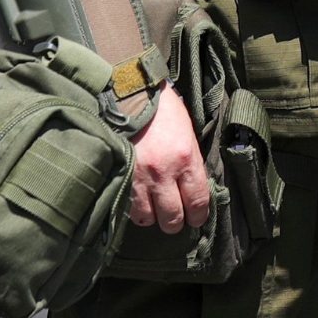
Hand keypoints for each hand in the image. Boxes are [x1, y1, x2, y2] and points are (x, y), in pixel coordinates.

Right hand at [127, 86, 210, 233]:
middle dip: (175, 222)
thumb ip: (190, 163)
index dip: (198, 217)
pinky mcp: (119, 177)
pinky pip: (127, 208)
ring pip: (148, 219)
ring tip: (152, 210)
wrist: (129, 94)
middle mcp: (163, 173)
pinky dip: (132, 209)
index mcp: (186, 159)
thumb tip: (193, 189)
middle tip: (173, 218)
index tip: (195, 219)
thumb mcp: (187, 134)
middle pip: (173, 218)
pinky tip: (136, 200)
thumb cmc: (163, 110)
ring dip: (151, 217)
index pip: (198, 202)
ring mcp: (138, 177)